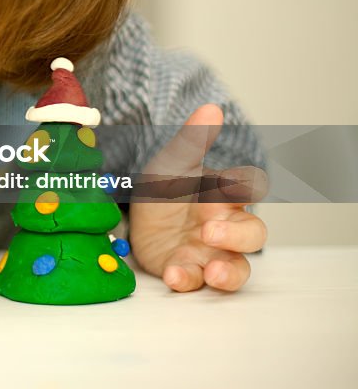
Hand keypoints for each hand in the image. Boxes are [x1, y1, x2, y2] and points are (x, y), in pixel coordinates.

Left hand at [129, 104, 268, 292]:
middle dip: (237, 236)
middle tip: (209, 231)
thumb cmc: (165, 187)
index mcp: (223, 195)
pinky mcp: (188, 271)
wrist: (135, 216)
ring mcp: (210, 253)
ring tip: (210, 272)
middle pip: (252, 234)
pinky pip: (196, 281)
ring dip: (227, 273)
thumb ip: (192, 140)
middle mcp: (225, 226)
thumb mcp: (171, 163)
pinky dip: (187, 280)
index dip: (244, 187)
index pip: (246, 189)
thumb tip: (212, 107)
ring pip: (237, 268)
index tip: (233, 185)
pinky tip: (173, 274)